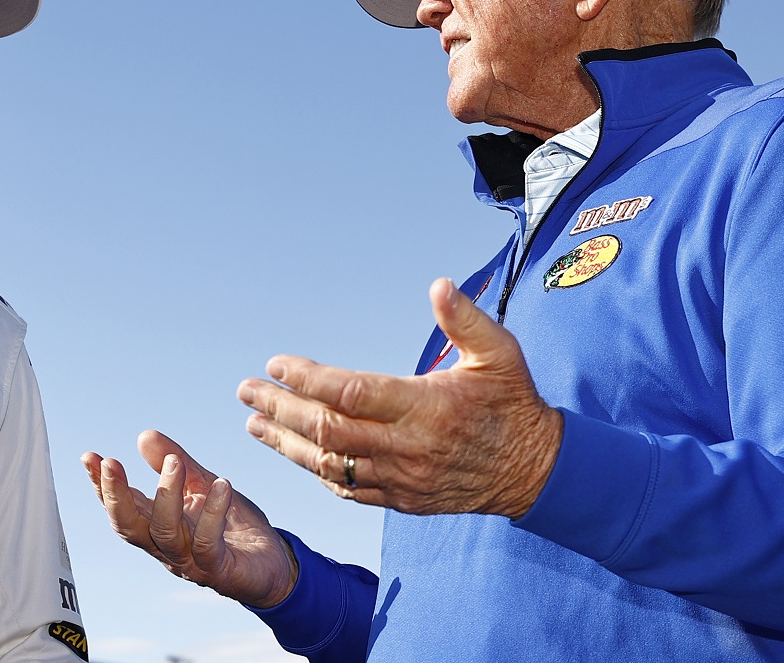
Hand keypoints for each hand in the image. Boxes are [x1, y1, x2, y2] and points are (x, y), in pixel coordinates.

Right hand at [81, 430, 297, 607]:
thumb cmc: (234, 525)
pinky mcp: (220, 571)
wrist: (275, 564)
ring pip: (165, 533)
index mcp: (158, 527)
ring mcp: (192, 563)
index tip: (89, 456)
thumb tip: (143, 436)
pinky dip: (212, 513)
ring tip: (174, 462)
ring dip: (166, 495)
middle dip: (116, 495)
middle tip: (111, 462)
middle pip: (130, 527)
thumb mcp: (202, 484)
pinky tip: (222, 485)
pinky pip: (208, 544)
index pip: (123, 508)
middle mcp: (168, 548)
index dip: (102, 486)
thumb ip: (172, 463)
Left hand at [237, 278, 562, 518]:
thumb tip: (439, 285)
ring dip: (285, 443)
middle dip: (280, 408)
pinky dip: (317, 471)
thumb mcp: (501, 353)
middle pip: (327, 430)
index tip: (276, 364)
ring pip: (329, 465)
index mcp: (426, 406)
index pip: (351, 393)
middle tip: (246, 391)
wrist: (537, 471)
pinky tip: (295, 452)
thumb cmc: (514, 404)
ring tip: (254, 423)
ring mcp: (401, 478)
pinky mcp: (402, 499)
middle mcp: (407, 446)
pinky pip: (348, 489)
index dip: (308, 379)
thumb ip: (466, 319)